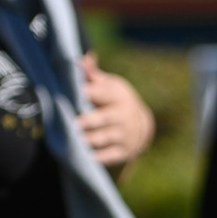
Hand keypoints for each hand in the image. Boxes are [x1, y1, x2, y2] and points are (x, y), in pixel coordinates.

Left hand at [76, 53, 156, 170]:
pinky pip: (110, 156)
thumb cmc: (115, 101)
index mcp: (118, 96)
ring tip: (77, 140)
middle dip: (90, 120)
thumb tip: (82, 59)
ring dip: (91, 139)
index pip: (104, 94)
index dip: (91, 93)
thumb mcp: (110, 86)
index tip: (78, 93)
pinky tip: (87, 157)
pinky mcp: (124, 151)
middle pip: (105, 118)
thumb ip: (94, 76)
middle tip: (75, 123)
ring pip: (105, 138)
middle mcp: (123, 116)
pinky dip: (99, 157)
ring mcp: (124, 135)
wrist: (141, 126)